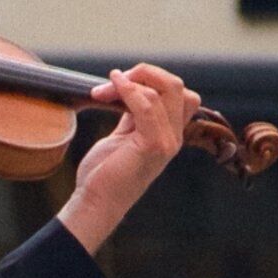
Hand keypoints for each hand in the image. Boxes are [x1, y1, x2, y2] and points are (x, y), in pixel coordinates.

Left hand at [54, 63, 199, 254]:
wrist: (96, 203)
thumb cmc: (105, 173)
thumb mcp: (123, 137)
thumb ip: (133, 115)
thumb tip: (131, 89)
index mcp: (170, 134)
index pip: (181, 94)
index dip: (153, 80)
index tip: (121, 83)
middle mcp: (174, 137)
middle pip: (177, 86)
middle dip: (146, 74)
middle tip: (115, 81)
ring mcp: (166, 142)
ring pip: (165, 90)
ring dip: (130, 81)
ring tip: (103, 90)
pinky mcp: (152, 145)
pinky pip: (147, 105)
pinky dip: (129, 90)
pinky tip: (112, 86)